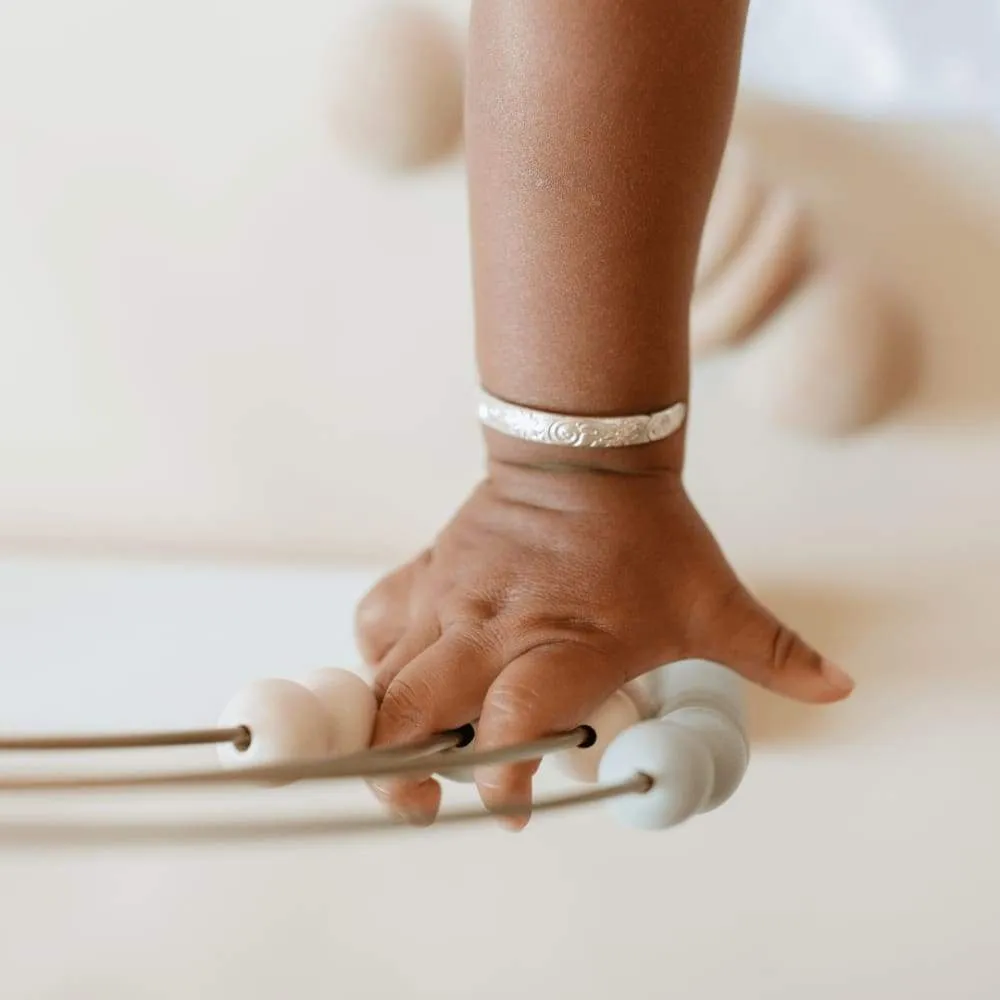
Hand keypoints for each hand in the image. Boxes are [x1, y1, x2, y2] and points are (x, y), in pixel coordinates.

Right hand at [356, 461, 853, 828]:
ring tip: (403, 753)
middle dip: (402, 773)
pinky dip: (378, 662)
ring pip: (385, 675)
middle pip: (414, 712)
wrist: (585, 453)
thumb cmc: (648, 532)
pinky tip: (404, 677)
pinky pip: (377, 625)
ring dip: (385, 725)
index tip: (513, 808)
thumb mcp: (713, 597)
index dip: (503, 778)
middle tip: (423, 802)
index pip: (512, 726)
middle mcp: (496, 628)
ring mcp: (452, 599)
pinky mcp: (428, 573)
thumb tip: (839, 688)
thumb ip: (772, 651)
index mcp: (567, 643)